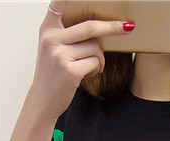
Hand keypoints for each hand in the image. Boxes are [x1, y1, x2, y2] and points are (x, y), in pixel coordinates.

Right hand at [28, 0, 134, 122]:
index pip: (59, 2)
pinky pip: (95, 62)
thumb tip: (98, 24)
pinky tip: (89, 73)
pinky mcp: (70, 71)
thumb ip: (66, 33)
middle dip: (112, 27)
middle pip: (90, 26)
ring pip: (94, 47)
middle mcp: (51, 39)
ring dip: (99, 57)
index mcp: (47, 29)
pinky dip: (97, 68)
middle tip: (127, 27)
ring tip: (93, 66)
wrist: (42, 101)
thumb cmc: (52, 74)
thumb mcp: (52, 48)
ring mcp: (60, 55)